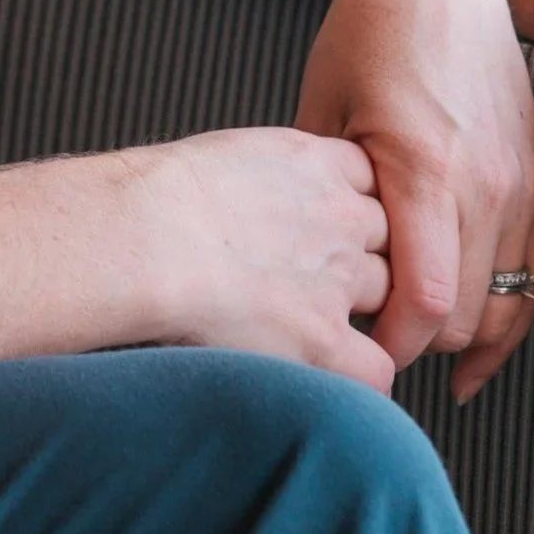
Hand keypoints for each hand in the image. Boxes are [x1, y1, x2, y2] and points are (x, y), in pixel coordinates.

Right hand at [135, 127, 394, 388]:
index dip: (357, 209)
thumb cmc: (152, 198)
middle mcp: (340, 216)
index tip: (335, 229)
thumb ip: (263, 176)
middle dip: (368, 260)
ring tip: (323, 326)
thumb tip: (255, 202)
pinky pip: (377, 367)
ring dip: (370, 314)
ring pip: (393, 298)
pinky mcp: (321, 338)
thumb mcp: (224, 158)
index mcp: (314, 161)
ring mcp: (338, 278)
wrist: (139, 237)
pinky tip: (331, 374)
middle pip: (392, 239)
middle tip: (328, 280)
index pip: (374, 182)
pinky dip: (361, 375)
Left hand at [295, 0, 533, 401]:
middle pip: (467, 315)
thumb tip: (306, 271)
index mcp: (425, 169)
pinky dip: (510, 314)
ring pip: (506, 303)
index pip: (426, 304)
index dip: (391, 347)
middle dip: (418, 343)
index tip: (355, 356)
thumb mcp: (320, 112)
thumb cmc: (363, 37)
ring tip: (419, 355)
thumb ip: (322, 197)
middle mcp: (487, 184)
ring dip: (463, 334)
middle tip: (368, 344)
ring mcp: (521, 183)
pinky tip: (476, 348)